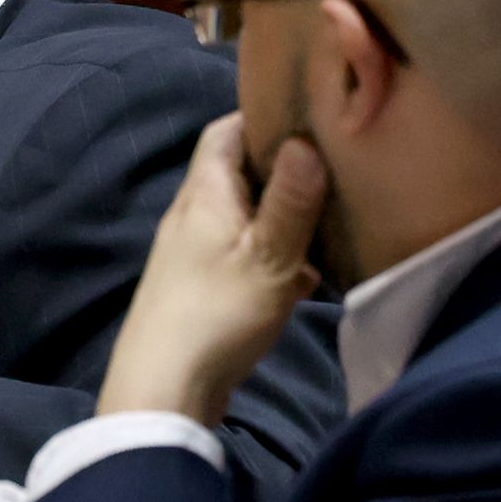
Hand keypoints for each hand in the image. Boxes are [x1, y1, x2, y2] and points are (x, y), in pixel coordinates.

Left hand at [96, 113, 327, 425]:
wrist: (163, 388)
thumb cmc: (218, 315)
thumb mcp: (269, 256)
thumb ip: (289, 201)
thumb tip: (303, 141)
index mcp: (204, 194)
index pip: (225, 133)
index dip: (262, 115)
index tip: (310, 113)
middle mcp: (192, 215)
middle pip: (237, 173)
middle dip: (284, 167)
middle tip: (337, 166)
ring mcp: (192, 252)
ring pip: (244, 217)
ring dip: (283, 217)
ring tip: (333, 220)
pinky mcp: (199, 287)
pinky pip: (242, 255)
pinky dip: (273, 256)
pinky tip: (306, 277)